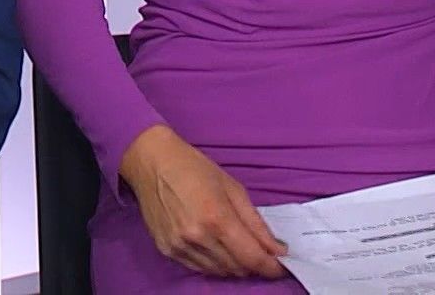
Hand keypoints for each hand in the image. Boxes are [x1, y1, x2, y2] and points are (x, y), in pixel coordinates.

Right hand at [119, 125, 287, 278]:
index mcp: (217, 218)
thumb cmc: (194, 168)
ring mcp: (180, 246)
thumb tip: (277, 249)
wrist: (152, 162)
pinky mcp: (167, 250)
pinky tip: (216, 247)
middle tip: (261, 251)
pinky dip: (214, 263)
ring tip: (238, 247)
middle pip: (237, 268)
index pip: (252, 257)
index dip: (272, 267)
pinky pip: (200, 268)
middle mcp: (197, 237)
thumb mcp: (233, 188)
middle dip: (254, 264)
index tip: (282, 265)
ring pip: (219, 271)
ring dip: (234, 265)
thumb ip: (256, 222)